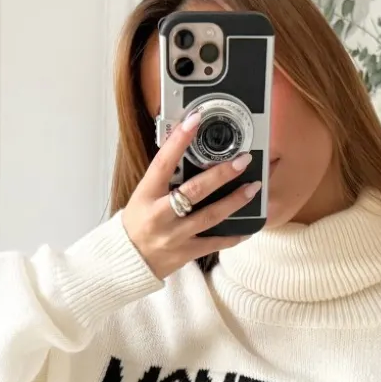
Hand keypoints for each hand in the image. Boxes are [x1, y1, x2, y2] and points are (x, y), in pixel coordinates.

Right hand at [120, 110, 260, 279]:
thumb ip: (165, 179)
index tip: (195, 120)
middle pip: (195, 190)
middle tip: (243, 160)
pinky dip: (234, 235)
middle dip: (222, 174)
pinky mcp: (187, 252)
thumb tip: (187, 152)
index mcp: (147, 194)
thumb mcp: (143, 196)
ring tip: (253, 187)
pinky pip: (215, 243)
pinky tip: (249, 226)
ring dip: (235, 201)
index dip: (179, 140)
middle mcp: (161, 214)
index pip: (163, 162)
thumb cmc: (137, 223)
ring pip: (210, 216)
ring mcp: (175, 235)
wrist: (127, 260)